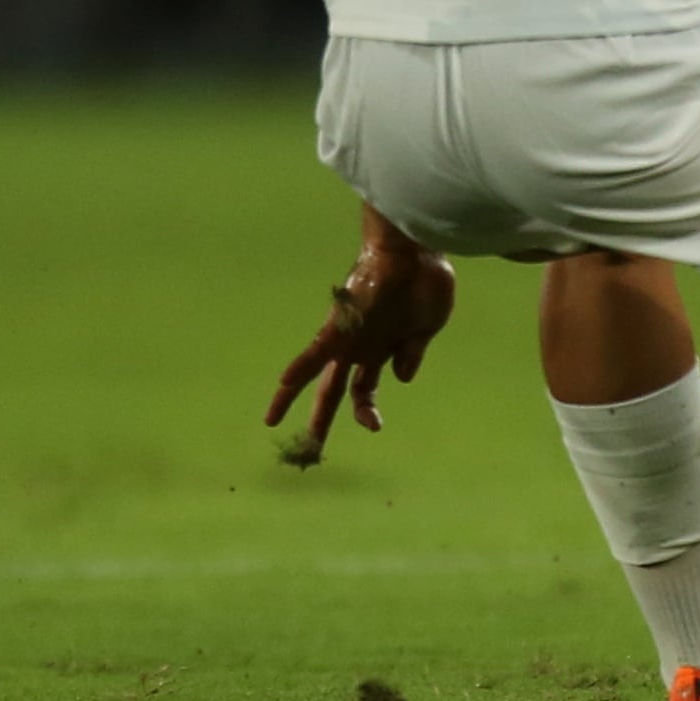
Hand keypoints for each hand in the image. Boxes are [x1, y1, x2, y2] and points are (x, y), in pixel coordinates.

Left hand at [267, 217, 454, 466]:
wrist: (419, 251)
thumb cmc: (425, 282)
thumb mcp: (427, 328)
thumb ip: (412, 353)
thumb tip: (401, 379)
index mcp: (381, 351)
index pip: (365, 392)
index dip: (366, 413)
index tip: (374, 428)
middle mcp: (360, 348)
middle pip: (335, 391)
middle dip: (322, 421)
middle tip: (308, 449)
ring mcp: (349, 338)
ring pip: (316, 376)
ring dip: (294, 399)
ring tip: (272, 421)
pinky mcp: (344, 324)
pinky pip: (316, 349)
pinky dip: (300, 368)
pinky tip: (283, 384)